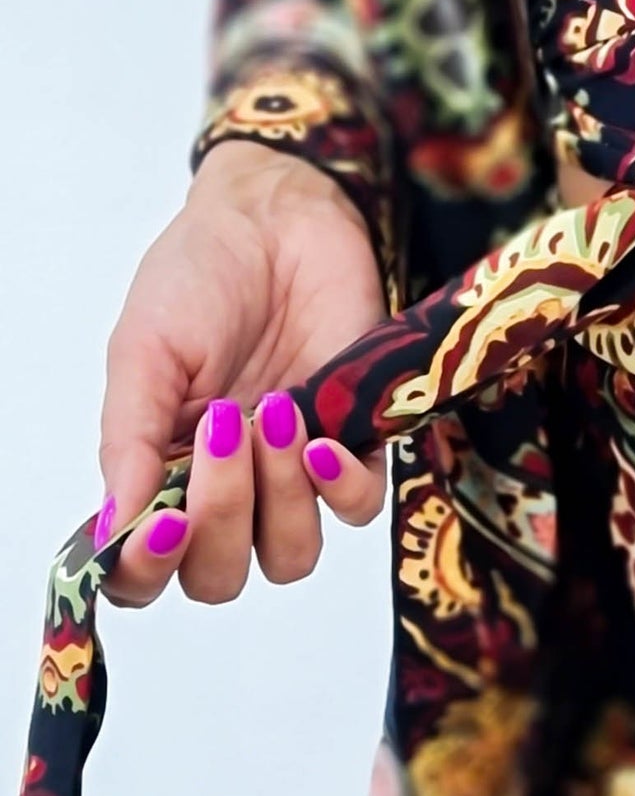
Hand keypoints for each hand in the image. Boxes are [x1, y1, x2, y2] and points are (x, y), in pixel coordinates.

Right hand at [98, 141, 389, 606]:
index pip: (142, 573)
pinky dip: (341, 487)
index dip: (148, 570)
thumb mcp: (143, 353)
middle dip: (222, 518)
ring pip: (291, 555)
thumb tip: (115, 527)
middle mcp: (223, 489)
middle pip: (219, 575)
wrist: (279, 219)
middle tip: (226, 428)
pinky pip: (358, 508)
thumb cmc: (198, 278)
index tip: (164, 526)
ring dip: (282, 500)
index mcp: (158, 475)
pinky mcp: (356, 444)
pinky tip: (322, 439)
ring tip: (274, 413)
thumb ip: (130, 441)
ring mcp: (290, 474)